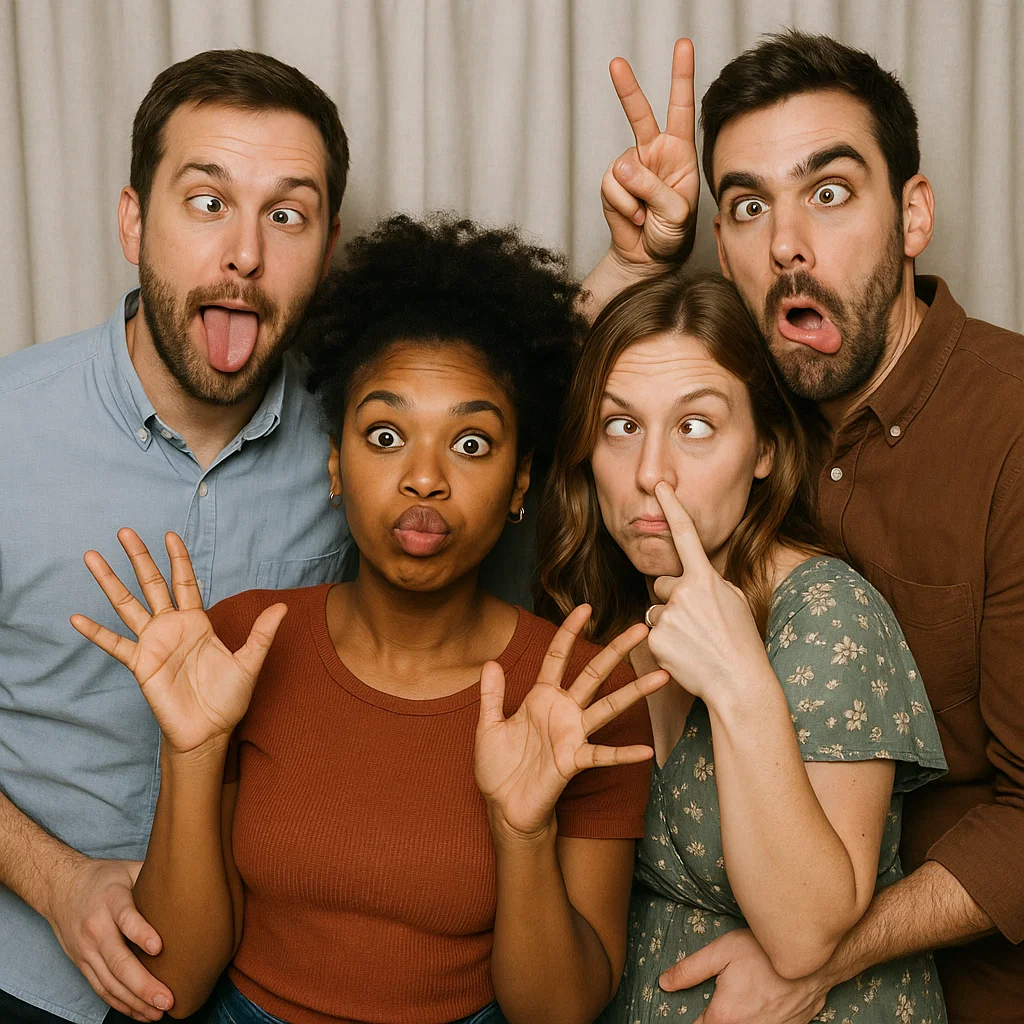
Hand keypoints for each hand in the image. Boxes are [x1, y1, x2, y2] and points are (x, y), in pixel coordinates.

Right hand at [44, 853, 171, 1019]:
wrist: (61, 888)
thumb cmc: (105, 878)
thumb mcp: (128, 868)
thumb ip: (153, 876)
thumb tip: (191, 876)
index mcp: (111, 900)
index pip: (126, 917)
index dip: (141, 932)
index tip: (159, 947)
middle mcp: (97, 928)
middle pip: (118, 960)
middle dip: (143, 984)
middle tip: (167, 998)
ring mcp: (87, 950)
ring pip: (109, 982)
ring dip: (134, 1001)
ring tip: (158, 1012)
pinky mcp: (82, 964)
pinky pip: (101, 989)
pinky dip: (120, 1004)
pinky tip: (140, 1012)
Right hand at [71, 529, 286, 754]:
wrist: (209, 732)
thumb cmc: (228, 699)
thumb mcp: (249, 662)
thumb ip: (262, 633)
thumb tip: (283, 606)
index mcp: (197, 622)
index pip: (185, 582)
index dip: (178, 559)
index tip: (170, 535)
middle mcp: (172, 627)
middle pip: (152, 584)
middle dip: (140, 558)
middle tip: (125, 531)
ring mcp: (153, 644)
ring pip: (127, 605)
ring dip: (110, 582)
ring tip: (92, 557)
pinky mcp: (141, 664)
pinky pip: (115, 645)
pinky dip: (95, 632)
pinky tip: (76, 617)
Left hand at [475, 605, 667, 838]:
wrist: (503, 808)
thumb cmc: (498, 768)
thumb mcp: (488, 726)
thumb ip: (491, 695)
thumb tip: (490, 661)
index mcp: (540, 698)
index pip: (557, 657)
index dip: (569, 632)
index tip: (585, 608)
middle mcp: (562, 711)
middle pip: (592, 673)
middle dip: (616, 650)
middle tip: (641, 628)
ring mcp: (572, 735)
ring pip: (607, 707)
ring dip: (634, 693)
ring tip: (662, 676)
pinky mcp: (574, 762)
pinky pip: (602, 756)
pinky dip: (623, 754)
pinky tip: (645, 751)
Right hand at [602, 38, 700, 266]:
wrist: (649, 260)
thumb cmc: (673, 235)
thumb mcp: (675, 212)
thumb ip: (653, 188)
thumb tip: (621, 167)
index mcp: (679, 153)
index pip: (681, 109)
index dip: (681, 77)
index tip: (682, 46)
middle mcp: (654, 154)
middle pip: (639, 115)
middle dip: (627, 89)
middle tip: (616, 63)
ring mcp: (631, 168)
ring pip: (623, 167)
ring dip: (635, 196)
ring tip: (646, 214)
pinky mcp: (612, 184)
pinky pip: (611, 187)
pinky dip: (623, 206)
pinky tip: (634, 217)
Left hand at [644, 483, 771, 702]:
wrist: (738, 683)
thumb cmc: (741, 642)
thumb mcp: (735, 601)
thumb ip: (709, 583)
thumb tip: (691, 578)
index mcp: (706, 579)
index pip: (686, 535)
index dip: (672, 507)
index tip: (660, 486)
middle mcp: (683, 593)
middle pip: (663, 583)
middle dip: (674, 599)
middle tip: (699, 624)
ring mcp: (667, 617)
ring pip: (656, 610)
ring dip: (669, 622)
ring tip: (694, 642)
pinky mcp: (655, 640)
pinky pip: (652, 633)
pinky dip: (666, 644)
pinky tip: (685, 655)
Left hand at [659, 928, 828, 1023]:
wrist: (813, 960)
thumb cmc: (765, 952)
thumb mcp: (722, 952)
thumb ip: (690, 970)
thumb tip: (664, 983)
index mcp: (724, 1016)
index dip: (693, 1019)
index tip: (699, 1008)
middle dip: (717, 1017)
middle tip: (727, 994)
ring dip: (739, 1017)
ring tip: (746, 995)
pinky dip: (760, 1019)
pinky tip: (763, 1000)